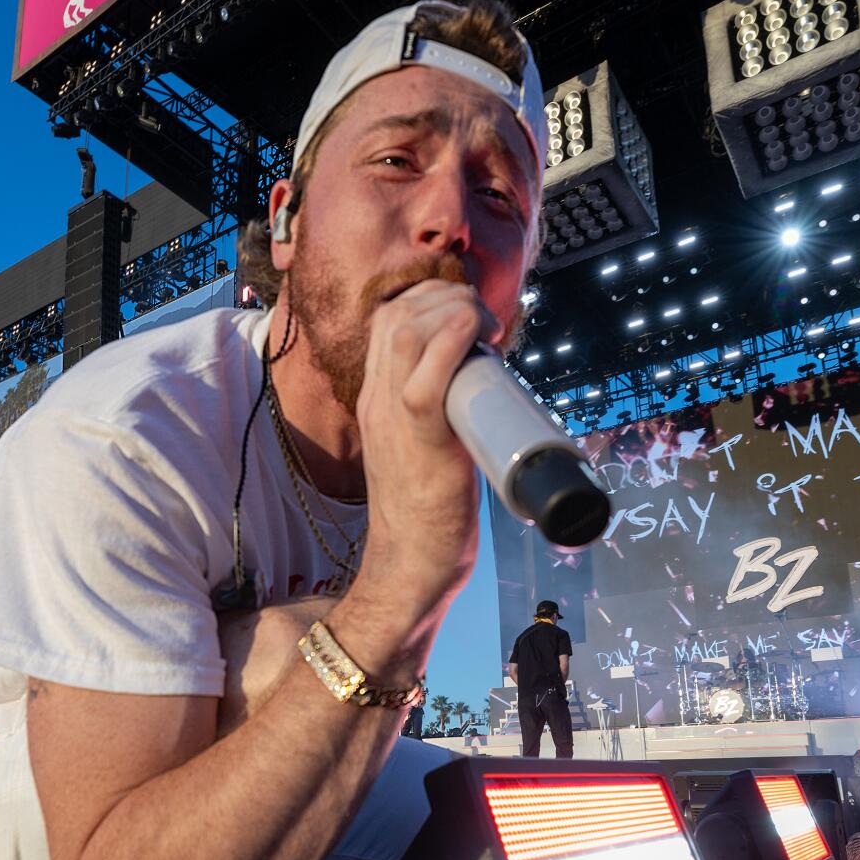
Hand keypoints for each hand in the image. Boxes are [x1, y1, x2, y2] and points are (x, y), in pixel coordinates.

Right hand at [353, 279, 494, 608]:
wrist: (410, 564)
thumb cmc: (427, 510)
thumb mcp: (421, 443)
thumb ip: (438, 412)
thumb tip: (481, 384)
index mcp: (375, 399)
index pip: (386, 320)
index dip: (428, 296)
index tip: (466, 311)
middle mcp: (377, 401)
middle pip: (395, 314)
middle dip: (444, 294)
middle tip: (483, 320)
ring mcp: (393, 421)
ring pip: (404, 334)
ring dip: (452, 311)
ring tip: (485, 330)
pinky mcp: (422, 444)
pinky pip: (424, 382)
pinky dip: (451, 345)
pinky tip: (476, 336)